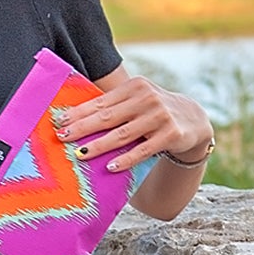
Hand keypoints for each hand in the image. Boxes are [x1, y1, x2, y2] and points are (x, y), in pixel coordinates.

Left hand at [55, 74, 215, 173]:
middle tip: (62, 137)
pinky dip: (126, 159)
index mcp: (134, 87)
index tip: (59, 121)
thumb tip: (77, 120)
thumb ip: (115, 106)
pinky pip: (143, 150)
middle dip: (83, 127)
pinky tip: (110, 167)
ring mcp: (160, 117)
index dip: (79, 112)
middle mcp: (147, 99)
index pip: (101, 101)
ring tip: (79, 153)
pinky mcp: (170, 135)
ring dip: (99, 145)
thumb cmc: (155, 111)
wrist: (194, 119)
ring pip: (123, 134)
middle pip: (108, 117)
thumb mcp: (138, 101)